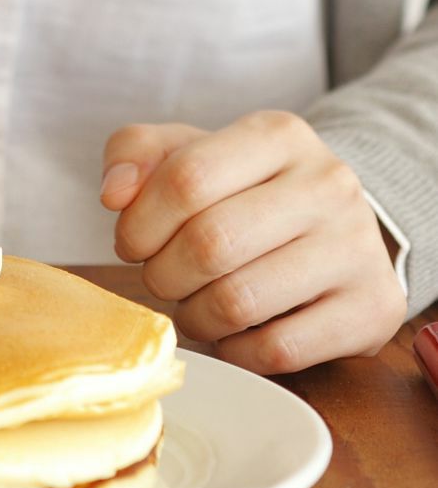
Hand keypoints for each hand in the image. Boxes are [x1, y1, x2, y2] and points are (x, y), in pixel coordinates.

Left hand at [100, 111, 406, 373]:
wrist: (334, 235)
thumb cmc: (242, 197)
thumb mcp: (188, 156)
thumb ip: (135, 155)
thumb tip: (115, 193)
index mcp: (278, 136)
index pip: (186, 179)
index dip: (139, 225)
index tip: (135, 243)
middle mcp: (327, 185)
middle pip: (208, 244)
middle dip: (163, 275)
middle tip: (164, 279)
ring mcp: (357, 248)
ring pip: (237, 303)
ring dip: (194, 317)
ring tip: (196, 305)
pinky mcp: (371, 309)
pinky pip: (275, 350)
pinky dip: (235, 351)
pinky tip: (234, 333)